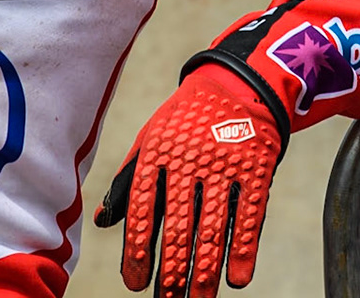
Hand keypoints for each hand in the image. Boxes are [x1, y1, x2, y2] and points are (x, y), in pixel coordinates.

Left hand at [94, 65, 282, 296]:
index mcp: (158, 150)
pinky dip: (243, 250)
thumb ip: (129, 179)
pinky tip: (236, 279)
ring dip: (205, 272)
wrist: (240, 82)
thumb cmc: (187, 119)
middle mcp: (190, 157)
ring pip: (213, 228)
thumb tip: (102, 220)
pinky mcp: (257, 166)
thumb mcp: (152, 138)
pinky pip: (249, 215)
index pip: (141, 208)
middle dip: (171, 272)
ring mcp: (226, 162)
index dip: (137, 250)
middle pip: (178, 226)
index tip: (135, 283)